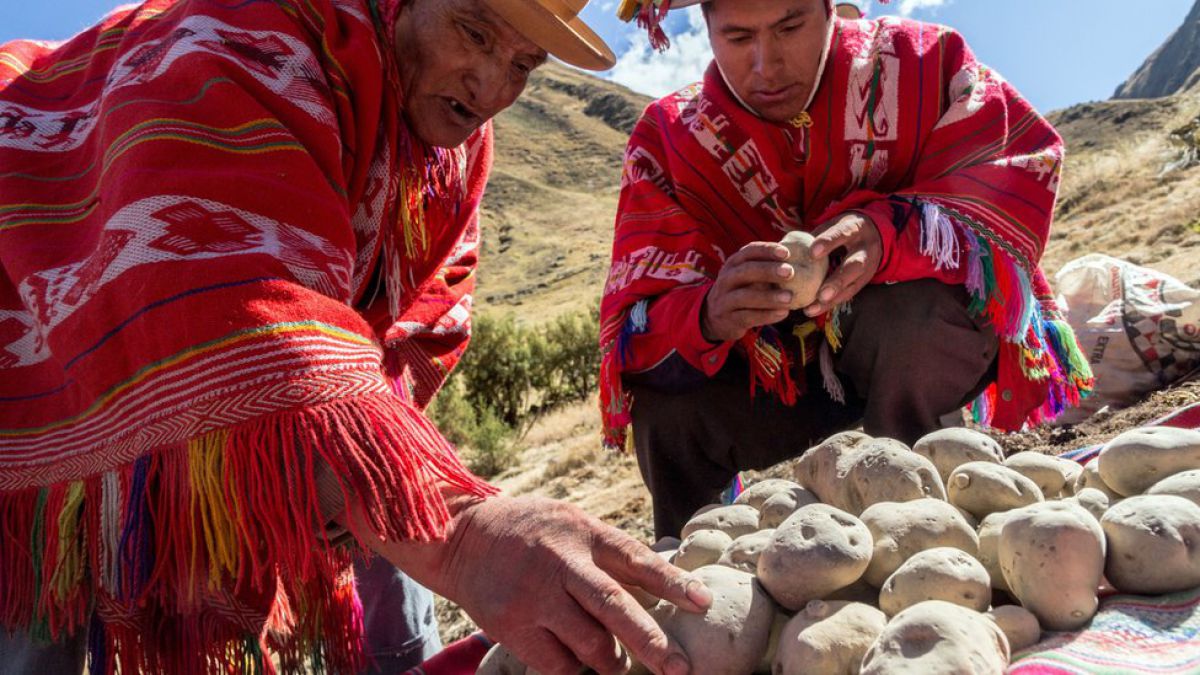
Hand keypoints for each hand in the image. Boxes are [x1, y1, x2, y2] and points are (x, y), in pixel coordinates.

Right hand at [359, 494, 711, 674]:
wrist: (461, 537)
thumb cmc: (532, 532)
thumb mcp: (573, 524)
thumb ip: (611, 553)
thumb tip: (664, 588)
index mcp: (584, 533)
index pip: (636, 559)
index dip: (673, 582)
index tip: (704, 603)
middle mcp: (561, 563)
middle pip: (615, 608)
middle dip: (652, 643)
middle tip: (680, 669)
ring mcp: (534, 596)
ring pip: (590, 645)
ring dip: (611, 661)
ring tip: (613, 661)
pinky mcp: (511, 626)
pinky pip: (558, 664)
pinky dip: (574, 667)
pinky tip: (572, 656)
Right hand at [701, 242, 795, 341]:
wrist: (716, 318)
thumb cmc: (742, 291)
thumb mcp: (747, 276)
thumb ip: (766, 267)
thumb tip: (800, 256)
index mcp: (733, 264)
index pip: (748, 252)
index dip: (766, 250)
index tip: (787, 252)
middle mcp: (726, 279)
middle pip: (745, 271)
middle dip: (768, 270)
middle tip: (790, 272)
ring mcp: (724, 300)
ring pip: (745, 296)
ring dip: (768, 297)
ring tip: (789, 298)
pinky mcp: (728, 320)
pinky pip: (748, 317)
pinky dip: (766, 316)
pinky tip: (783, 314)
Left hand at [803, 212, 882, 316]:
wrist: (874, 234)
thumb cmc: (842, 230)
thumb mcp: (832, 225)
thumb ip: (814, 236)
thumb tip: (784, 247)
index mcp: (855, 228)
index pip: (842, 233)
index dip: (829, 243)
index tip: (812, 253)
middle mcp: (865, 249)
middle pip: (854, 266)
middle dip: (838, 281)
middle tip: (821, 294)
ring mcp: (868, 268)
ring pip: (852, 286)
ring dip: (832, 299)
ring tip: (812, 308)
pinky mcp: (863, 282)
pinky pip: (847, 295)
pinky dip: (829, 304)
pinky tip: (812, 310)